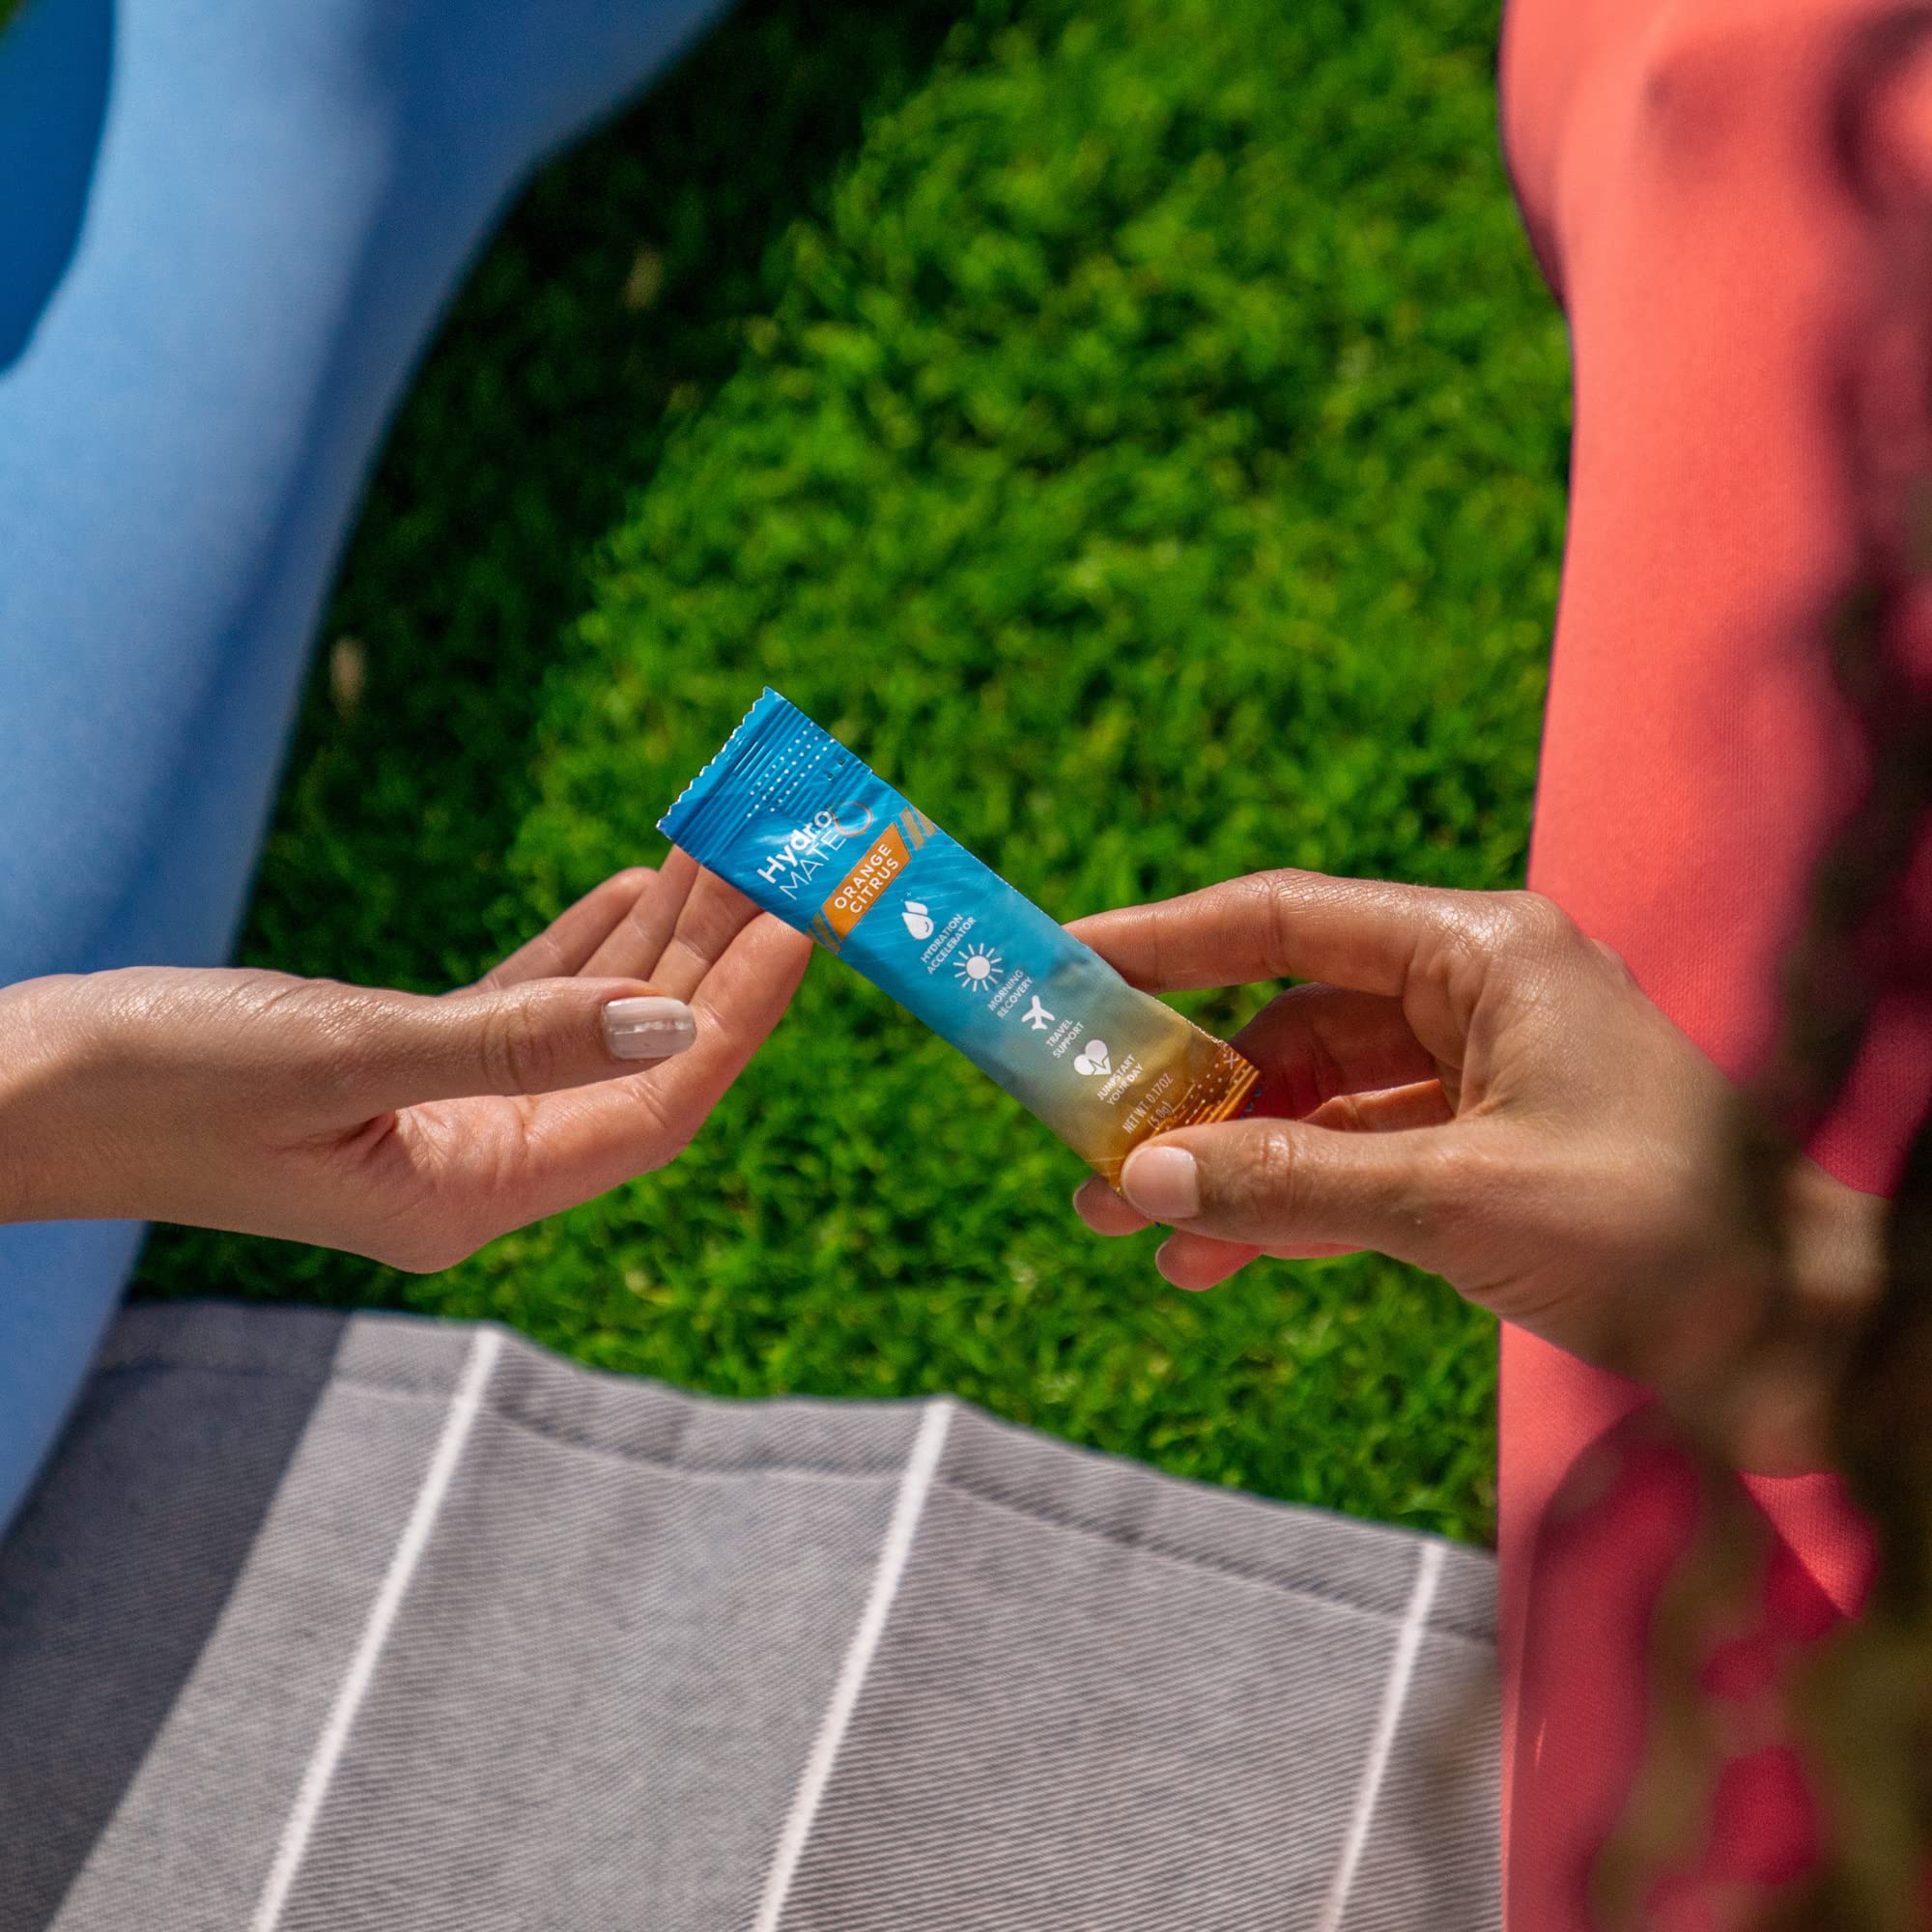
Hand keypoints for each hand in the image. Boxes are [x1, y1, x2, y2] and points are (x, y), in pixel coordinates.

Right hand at [0, 853, 809, 1271]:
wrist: (19, 1087)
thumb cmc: (158, 1081)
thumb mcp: (347, 1053)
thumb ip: (517, 1039)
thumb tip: (674, 1027)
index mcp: (475, 1194)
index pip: (653, 1109)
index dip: (738, 1016)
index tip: (801, 921)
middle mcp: (479, 1167)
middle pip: (639, 1060)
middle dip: (715, 958)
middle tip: (782, 858)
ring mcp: (447, 1119)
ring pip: (590, 1023)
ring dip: (659, 939)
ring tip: (727, 849)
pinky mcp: (404, 1068)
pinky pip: (528, 1006)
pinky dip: (584, 948)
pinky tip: (634, 886)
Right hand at [1069, 871, 1881, 1470]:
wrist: (1812, 1336)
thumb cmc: (1673, 1238)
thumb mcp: (1460, 1202)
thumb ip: (1292, 1183)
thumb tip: (1144, 1179)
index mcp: (1482, 952)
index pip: (1282, 918)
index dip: (1162, 940)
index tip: (1064, 967)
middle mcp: (1475, 996)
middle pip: (1286, 1016)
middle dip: (1183, 1086)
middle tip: (1079, 1132)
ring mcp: (1481, 1079)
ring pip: (1312, 1102)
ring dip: (1224, 1159)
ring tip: (1121, 1221)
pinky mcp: (1487, 1156)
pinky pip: (1355, 1166)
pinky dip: (1285, 1207)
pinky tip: (1208, 1260)